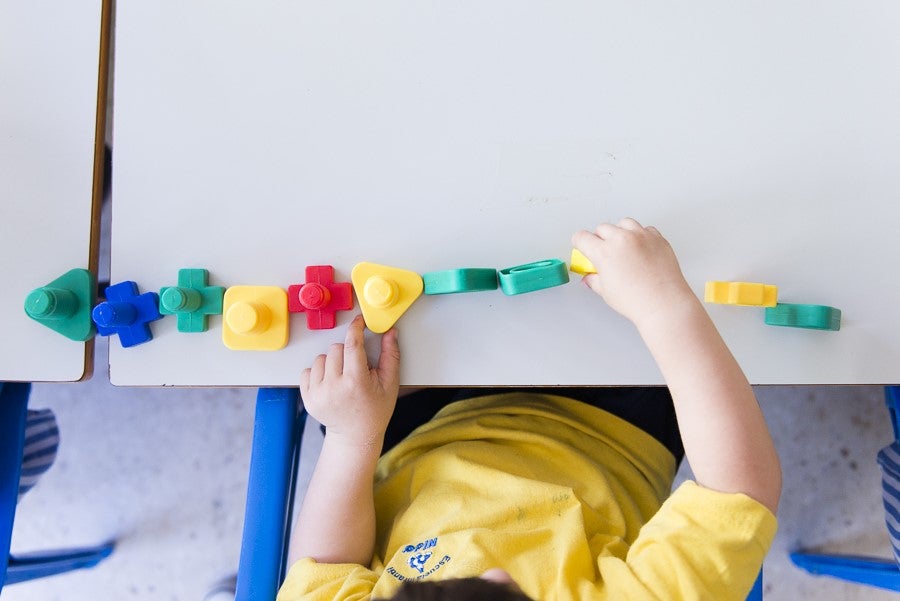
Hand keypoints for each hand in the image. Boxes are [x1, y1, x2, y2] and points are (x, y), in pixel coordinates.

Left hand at [300, 314, 400, 448]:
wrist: (355, 436)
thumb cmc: (375, 411)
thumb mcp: (390, 384)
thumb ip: (390, 355)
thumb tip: (390, 332)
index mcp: (356, 382)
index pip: (352, 344)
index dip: (356, 329)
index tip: (358, 322)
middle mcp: (334, 387)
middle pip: (336, 348)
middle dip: (347, 352)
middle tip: (355, 368)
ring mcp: (318, 393)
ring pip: (321, 357)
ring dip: (332, 362)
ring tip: (342, 377)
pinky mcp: (307, 398)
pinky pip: (307, 371)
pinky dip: (319, 373)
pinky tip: (331, 383)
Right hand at [572, 218, 695, 325]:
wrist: (664, 304)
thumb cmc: (637, 301)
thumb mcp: (606, 292)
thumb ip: (594, 280)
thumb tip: (591, 276)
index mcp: (604, 252)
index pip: (582, 237)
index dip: (580, 243)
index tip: (583, 246)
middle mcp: (622, 239)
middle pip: (602, 228)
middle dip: (600, 238)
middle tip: (604, 252)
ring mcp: (641, 236)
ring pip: (624, 223)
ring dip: (620, 232)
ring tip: (623, 247)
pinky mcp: (658, 238)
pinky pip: (645, 229)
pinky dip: (640, 236)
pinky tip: (640, 249)